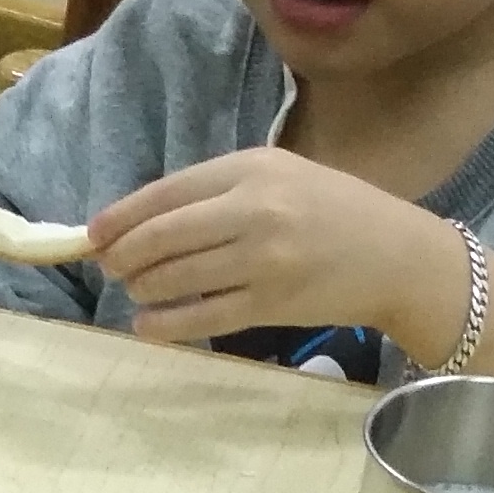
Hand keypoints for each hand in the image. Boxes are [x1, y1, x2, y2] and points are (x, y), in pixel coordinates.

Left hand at [88, 149, 471, 354]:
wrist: (398, 257)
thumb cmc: (334, 212)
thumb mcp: (280, 177)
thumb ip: (216, 192)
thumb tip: (140, 220)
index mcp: (253, 168)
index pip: (165, 193)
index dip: (120, 217)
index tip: (95, 234)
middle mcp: (254, 209)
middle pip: (159, 237)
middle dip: (122, 256)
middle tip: (111, 268)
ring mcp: (262, 259)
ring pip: (172, 278)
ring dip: (141, 289)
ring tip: (138, 292)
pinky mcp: (270, 304)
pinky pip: (198, 318)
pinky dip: (163, 324)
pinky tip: (149, 324)